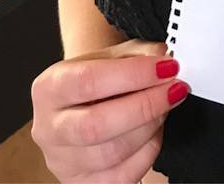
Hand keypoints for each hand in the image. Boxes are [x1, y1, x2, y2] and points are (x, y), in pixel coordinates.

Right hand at [30, 38, 190, 183]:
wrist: (83, 104)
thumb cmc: (98, 78)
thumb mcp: (112, 55)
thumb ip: (139, 53)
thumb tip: (163, 58)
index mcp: (50, 88)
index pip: (88, 81)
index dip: (133, 74)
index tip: (166, 66)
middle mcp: (49, 128)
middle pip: (95, 125)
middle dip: (144, 106)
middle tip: (174, 88)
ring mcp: (63, 162)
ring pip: (111, 154)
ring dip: (149, 127)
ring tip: (166, 105)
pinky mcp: (83, 183)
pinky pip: (123, 176)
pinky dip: (148, 151)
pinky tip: (155, 130)